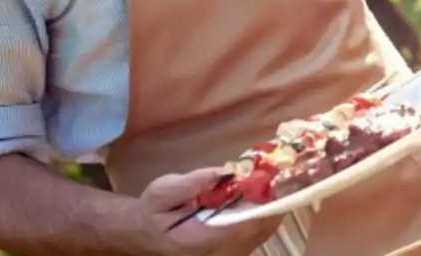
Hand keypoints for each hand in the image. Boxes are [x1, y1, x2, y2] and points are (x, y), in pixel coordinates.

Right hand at [135, 168, 281, 255]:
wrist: (143, 234)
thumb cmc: (153, 212)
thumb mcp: (162, 191)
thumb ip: (191, 183)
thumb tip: (224, 172)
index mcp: (199, 242)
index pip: (242, 228)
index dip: (263, 207)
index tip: (274, 184)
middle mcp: (215, 255)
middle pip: (258, 233)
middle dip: (271, 205)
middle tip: (277, 179)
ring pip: (260, 236)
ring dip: (269, 211)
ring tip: (270, 186)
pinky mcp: (230, 254)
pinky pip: (255, 238)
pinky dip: (261, 219)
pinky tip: (259, 201)